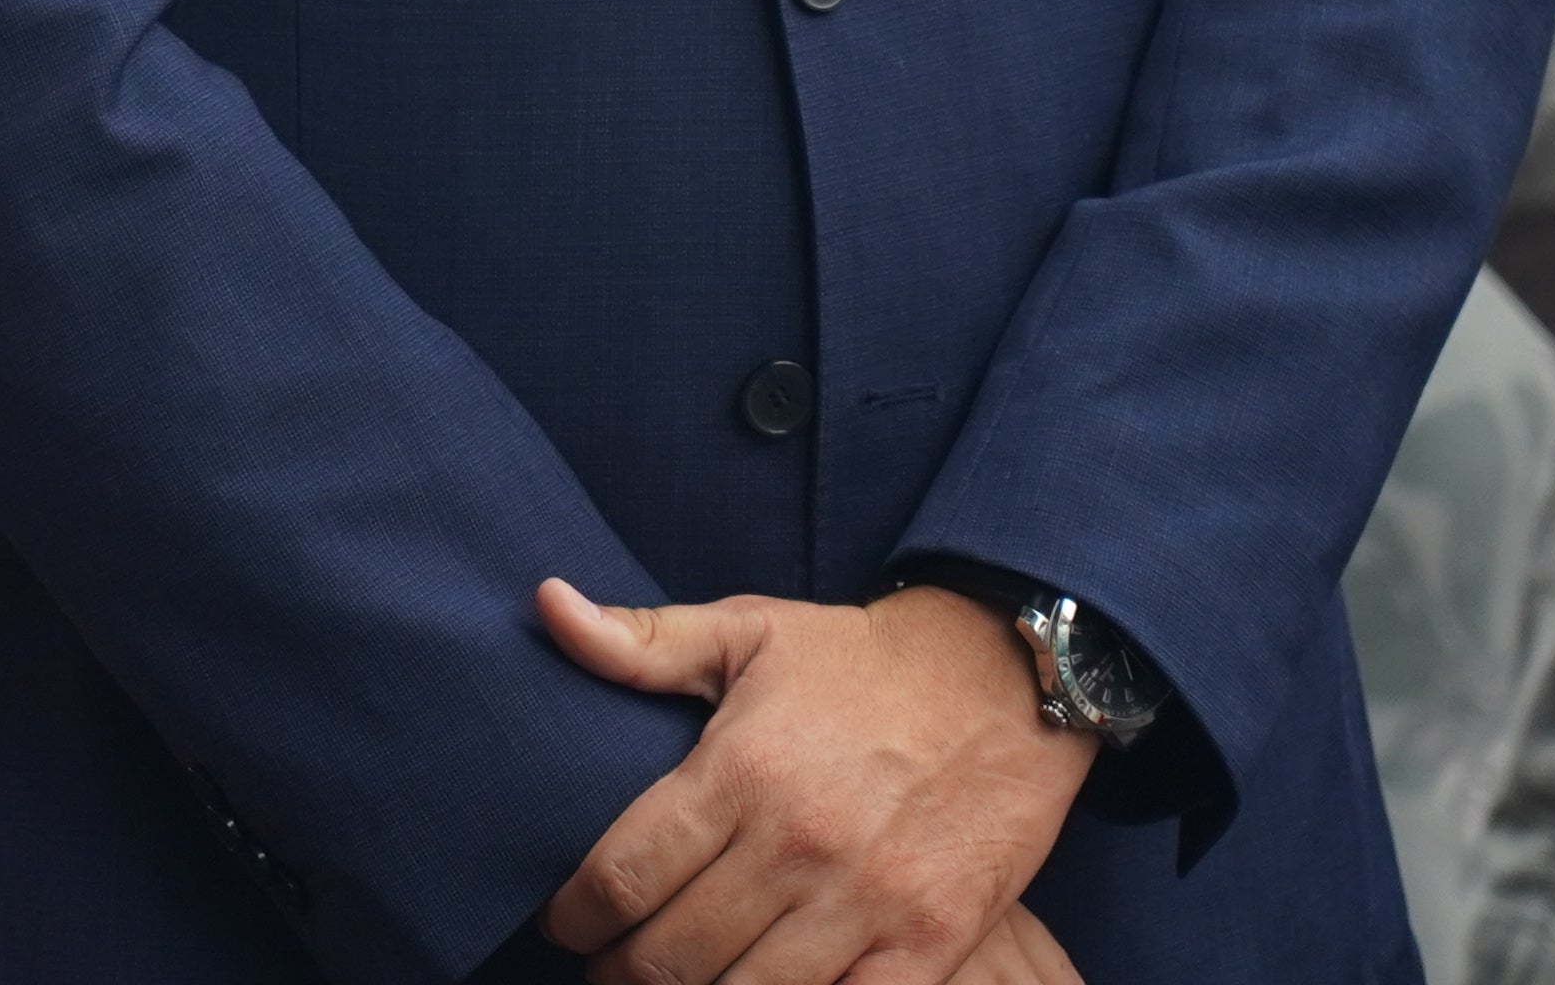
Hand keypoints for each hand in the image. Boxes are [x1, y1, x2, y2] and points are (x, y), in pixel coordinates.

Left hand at [536, 578, 1097, 984]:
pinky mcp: (931, 940)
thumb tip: (546, 606)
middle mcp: (798, 842)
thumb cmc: (862, 660)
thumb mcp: (747, 631)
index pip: (624, 874)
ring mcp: (868, 900)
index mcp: (740, 770)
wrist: (1008, 677)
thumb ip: (642, 642)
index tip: (566, 925)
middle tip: (611, 971)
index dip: (577, 916)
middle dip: (625, 974)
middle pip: (675, 953)